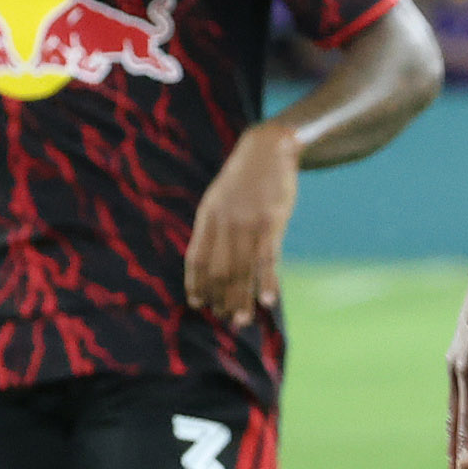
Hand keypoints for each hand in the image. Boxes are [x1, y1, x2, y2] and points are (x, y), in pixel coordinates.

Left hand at [184, 120, 297, 327]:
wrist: (269, 148)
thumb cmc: (245, 177)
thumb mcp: (219, 197)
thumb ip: (214, 225)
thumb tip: (209, 257)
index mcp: (208, 216)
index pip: (196, 258)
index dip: (195, 284)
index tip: (198, 304)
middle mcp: (224, 222)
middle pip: (218, 270)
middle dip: (219, 297)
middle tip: (225, 318)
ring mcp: (248, 223)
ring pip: (241, 269)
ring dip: (240, 298)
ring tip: (240, 320)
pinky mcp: (272, 223)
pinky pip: (267, 258)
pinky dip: (267, 282)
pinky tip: (267, 301)